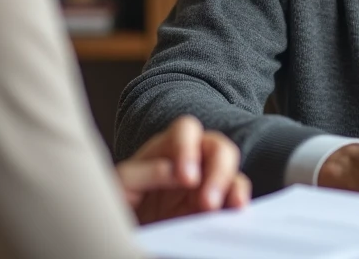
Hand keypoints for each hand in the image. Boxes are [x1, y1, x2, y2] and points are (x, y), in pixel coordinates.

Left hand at [116, 115, 251, 222]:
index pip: (186, 130)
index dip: (189, 148)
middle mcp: (192, 159)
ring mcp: (206, 182)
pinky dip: (237, 203)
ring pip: (231, 171)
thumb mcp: (122, 183)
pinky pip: (235, 198)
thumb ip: (142, 172)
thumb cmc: (121, 199)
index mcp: (167, 146)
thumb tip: (173, 172)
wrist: (128, 229)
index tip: (186, 177)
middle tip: (207, 202)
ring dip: (232, 188)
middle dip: (218, 171)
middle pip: (217, 147)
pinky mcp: (215, 204)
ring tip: (217, 211)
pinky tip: (233, 214)